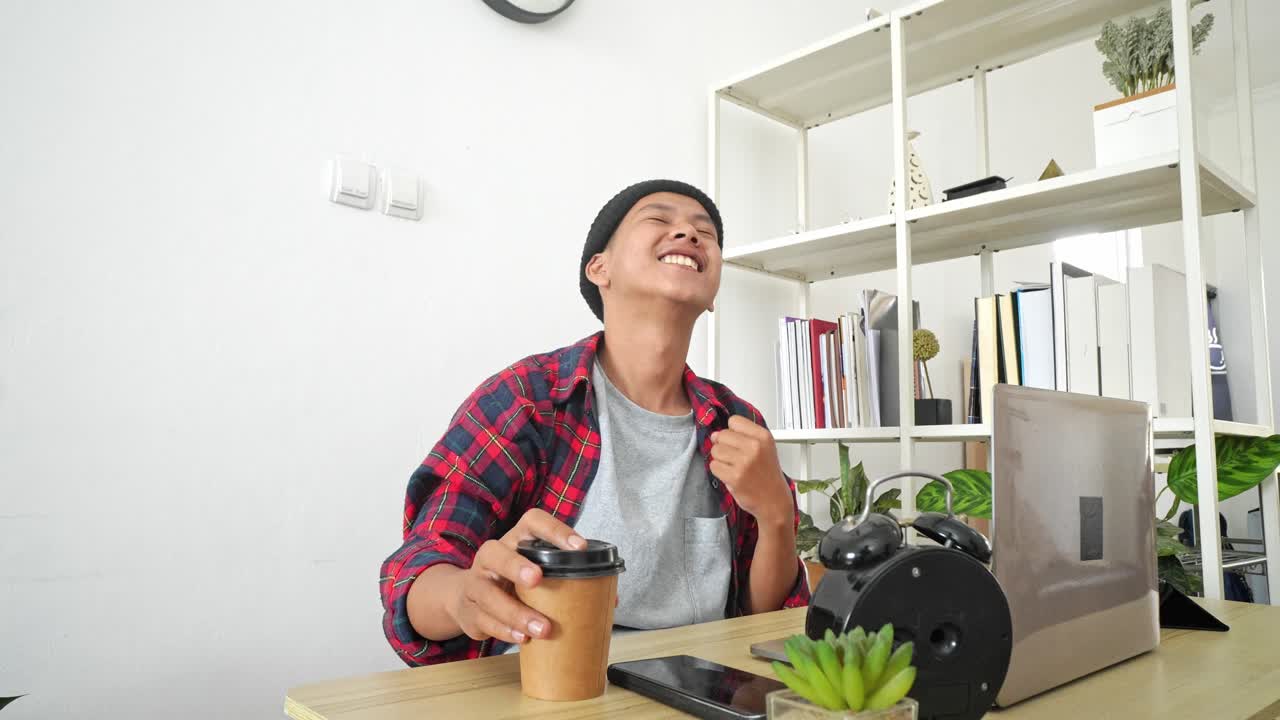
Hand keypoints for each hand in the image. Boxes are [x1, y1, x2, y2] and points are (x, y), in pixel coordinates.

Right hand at [445, 509, 584, 644]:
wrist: (464, 597)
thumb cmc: (512, 580)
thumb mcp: (534, 568)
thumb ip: (567, 577)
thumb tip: (611, 598)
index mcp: (515, 540)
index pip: (532, 522)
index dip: (555, 530)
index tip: (579, 548)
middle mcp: (491, 557)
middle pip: (496, 553)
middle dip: (516, 566)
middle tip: (538, 578)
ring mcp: (476, 584)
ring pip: (488, 594)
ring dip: (516, 612)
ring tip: (542, 627)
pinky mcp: (470, 612)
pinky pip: (484, 621)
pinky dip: (505, 630)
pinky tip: (523, 638)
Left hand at [709, 415, 793, 528]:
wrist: (774, 500)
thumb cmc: (767, 475)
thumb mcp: (764, 448)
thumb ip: (742, 437)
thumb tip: (715, 434)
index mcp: (763, 437)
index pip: (734, 421)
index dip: (732, 432)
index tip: (738, 441)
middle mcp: (754, 447)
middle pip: (722, 435)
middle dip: (724, 446)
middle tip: (735, 457)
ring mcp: (744, 462)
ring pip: (715, 450)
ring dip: (720, 459)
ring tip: (733, 467)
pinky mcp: (734, 476)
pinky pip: (713, 465)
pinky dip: (719, 471)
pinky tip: (730, 475)